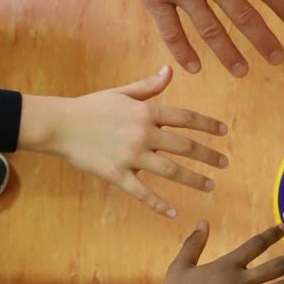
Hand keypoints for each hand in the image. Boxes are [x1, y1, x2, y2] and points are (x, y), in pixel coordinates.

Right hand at [20, 66, 227, 217]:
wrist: (59, 125)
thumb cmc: (91, 107)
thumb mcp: (122, 92)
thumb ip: (149, 86)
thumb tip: (170, 70)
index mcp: (146, 112)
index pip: (185, 118)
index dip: (208, 125)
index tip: (225, 132)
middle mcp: (143, 134)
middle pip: (184, 146)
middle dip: (208, 155)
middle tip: (225, 163)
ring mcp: (130, 156)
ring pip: (170, 170)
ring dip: (193, 179)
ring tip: (210, 186)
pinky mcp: (116, 174)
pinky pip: (142, 192)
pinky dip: (158, 204)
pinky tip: (173, 213)